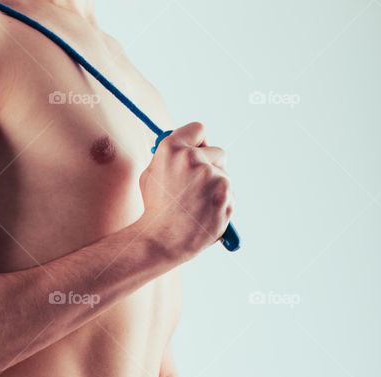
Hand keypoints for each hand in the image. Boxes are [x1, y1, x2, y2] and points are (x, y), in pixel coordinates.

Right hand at [137, 121, 233, 263]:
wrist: (160, 242)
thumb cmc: (154, 211)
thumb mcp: (151, 175)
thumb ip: (171, 157)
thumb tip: (189, 147)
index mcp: (171, 149)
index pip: (199, 129)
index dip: (199, 143)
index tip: (197, 154)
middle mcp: (193, 158)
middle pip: (218, 152)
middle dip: (211, 167)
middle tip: (196, 188)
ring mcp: (212, 176)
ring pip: (224, 176)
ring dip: (215, 189)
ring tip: (196, 208)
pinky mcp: (225, 195)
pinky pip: (229, 195)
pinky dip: (220, 205)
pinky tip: (204, 216)